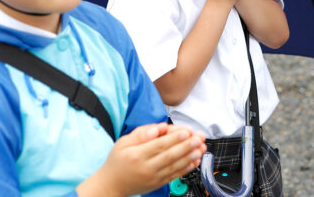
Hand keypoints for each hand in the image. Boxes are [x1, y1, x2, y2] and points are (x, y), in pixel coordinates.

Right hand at [78, 123, 206, 196]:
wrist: (112, 185)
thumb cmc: (117, 161)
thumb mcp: (123, 143)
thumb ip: (141, 134)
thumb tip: (158, 129)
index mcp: (137, 155)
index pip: (159, 145)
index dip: (174, 138)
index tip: (187, 131)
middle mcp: (147, 167)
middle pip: (170, 156)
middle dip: (187, 146)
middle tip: (199, 137)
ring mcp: (154, 177)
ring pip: (175, 166)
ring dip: (190, 157)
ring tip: (202, 148)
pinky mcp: (158, 183)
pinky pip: (175, 175)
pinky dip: (186, 168)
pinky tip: (195, 160)